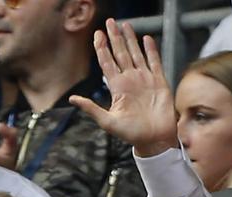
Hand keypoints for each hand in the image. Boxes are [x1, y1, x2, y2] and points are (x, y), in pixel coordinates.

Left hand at [69, 20, 176, 156]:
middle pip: (120, 54)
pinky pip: (155, 62)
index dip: (102, 48)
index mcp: (117, 88)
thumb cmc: (131, 134)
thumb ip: (91, 108)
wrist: (154, 140)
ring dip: (131, 40)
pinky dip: (151, 50)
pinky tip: (146, 39)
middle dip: (115, 38)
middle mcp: (130, 81)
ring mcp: (145, 80)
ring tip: (126, 25)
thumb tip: (72, 99)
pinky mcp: (160, 82)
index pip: (107, 63)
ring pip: (136, 54)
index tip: (97, 34)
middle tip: (110, 21)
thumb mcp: (107, 121)